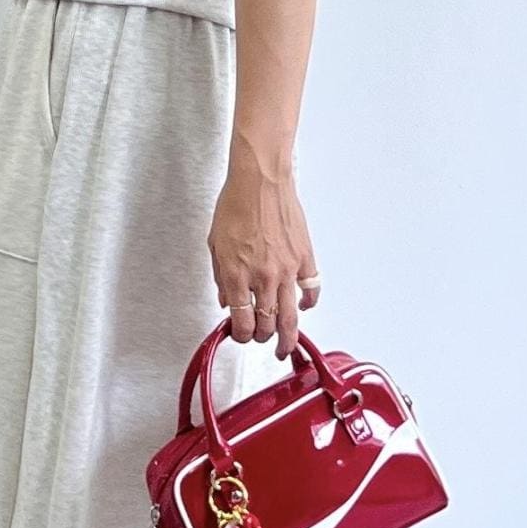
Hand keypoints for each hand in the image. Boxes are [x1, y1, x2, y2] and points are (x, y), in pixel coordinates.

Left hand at [208, 157, 321, 357]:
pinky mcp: (304, 259)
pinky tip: (304, 307)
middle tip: (261, 339)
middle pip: (266, 324)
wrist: (260, 180)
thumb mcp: (215, 244)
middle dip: (261, 338)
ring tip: (286, 347)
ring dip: (288, 337)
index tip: (240, 336)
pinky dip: (308, 303)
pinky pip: (311, 290)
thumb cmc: (236, 204)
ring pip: (291, 316)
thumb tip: (227, 301)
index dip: (240, 336)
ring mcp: (286, 270)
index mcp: (235, 274)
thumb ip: (220, 277)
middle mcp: (262, 277)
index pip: (241, 321)